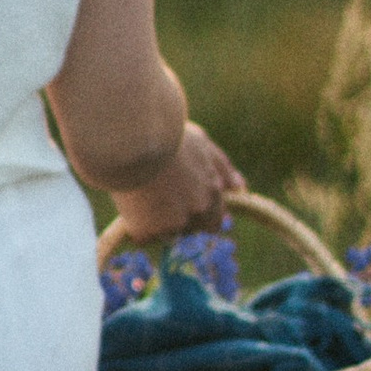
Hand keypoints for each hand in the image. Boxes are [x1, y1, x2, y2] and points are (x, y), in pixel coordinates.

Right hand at [109, 123, 241, 244]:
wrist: (132, 139)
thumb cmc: (165, 134)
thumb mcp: (201, 143)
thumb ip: (222, 167)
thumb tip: (240, 188)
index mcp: (212, 192)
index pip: (213, 222)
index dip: (196, 217)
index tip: (179, 208)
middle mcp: (198, 211)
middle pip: (190, 232)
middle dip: (177, 223)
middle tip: (157, 202)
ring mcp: (173, 223)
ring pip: (165, 234)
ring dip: (155, 223)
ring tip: (141, 194)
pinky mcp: (147, 231)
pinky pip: (142, 235)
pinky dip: (135, 224)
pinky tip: (129, 201)